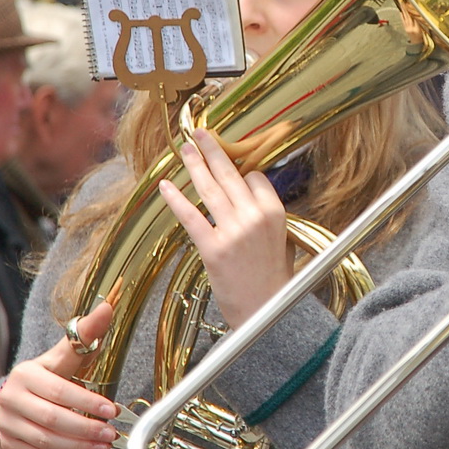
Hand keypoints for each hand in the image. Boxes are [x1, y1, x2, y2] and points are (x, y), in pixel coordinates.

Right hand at [0, 300, 119, 448]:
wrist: (15, 404)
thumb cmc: (47, 378)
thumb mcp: (62, 357)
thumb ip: (84, 335)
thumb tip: (107, 307)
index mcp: (26, 373)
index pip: (59, 390)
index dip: (87, 401)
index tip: (113, 409)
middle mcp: (11, 398)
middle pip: (52, 418)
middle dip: (86, 428)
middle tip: (112, 433)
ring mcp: (7, 423)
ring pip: (47, 440)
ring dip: (80, 446)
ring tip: (105, 445)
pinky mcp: (8, 444)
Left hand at [158, 129, 292, 328]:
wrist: (267, 315)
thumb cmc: (275, 282)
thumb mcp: (283, 241)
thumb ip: (266, 216)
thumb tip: (248, 194)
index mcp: (275, 213)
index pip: (255, 178)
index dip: (241, 173)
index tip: (231, 169)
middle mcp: (255, 217)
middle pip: (231, 175)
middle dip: (213, 150)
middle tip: (200, 133)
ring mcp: (233, 232)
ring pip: (210, 189)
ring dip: (195, 165)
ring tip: (185, 149)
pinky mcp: (212, 249)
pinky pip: (191, 217)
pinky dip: (177, 200)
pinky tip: (166, 186)